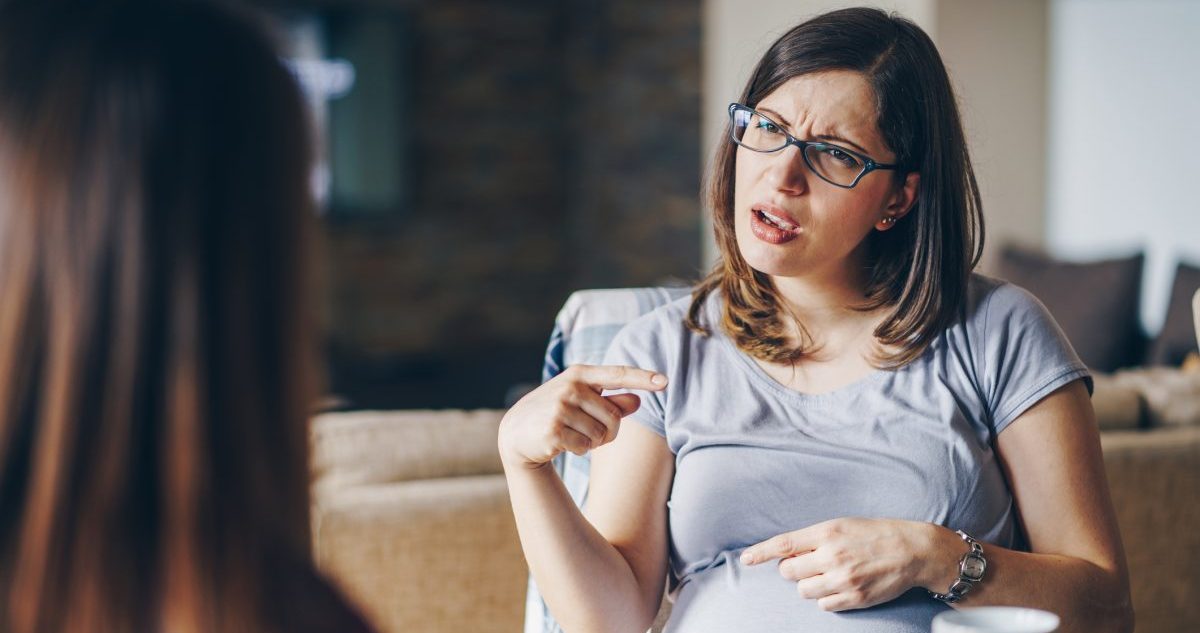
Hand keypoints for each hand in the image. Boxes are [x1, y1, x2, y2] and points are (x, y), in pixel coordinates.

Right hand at [497, 364, 667, 469]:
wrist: (517, 433)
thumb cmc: (557, 414)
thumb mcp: (583, 402)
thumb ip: (611, 401)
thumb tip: (638, 401)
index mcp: (580, 374)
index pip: (617, 374)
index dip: (642, 378)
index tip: (665, 381)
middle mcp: (570, 386)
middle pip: (614, 417)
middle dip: (607, 432)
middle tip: (586, 431)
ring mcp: (560, 407)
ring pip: (601, 435)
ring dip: (592, 443)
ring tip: (571, 435)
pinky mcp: (553, 429)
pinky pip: (586, 447)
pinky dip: (579, 450)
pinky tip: (562, 444)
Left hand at [740, 517, 943, 611]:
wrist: (912, 551)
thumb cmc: (873, 534)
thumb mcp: (841, 525)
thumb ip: (813, 538)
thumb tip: (785, 555)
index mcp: (827, 532)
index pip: (785, 544)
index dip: (761, 552)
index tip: (746, 558)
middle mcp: (832, 556)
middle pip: (789, 572)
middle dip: (794, 569)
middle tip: (811, 563)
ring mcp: (844, 579)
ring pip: (804, 591)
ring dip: (809, 585)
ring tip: (828, 574)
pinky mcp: (855, 598)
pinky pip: (823, 604)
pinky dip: (826, 597)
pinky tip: (840, 585)